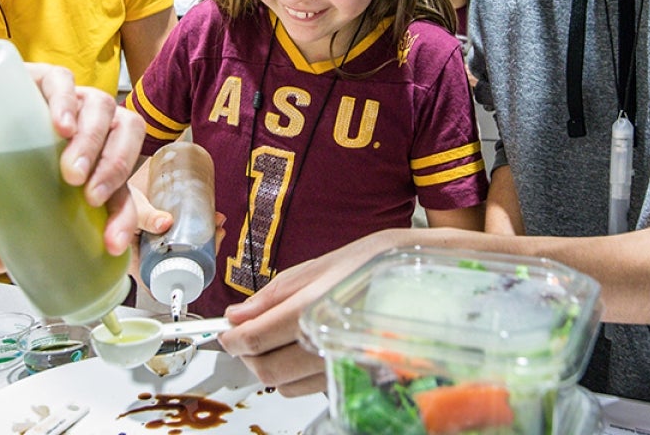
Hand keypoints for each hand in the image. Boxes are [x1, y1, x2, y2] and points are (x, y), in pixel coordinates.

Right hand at [0, 65, 143, 275]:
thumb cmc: (21, 154)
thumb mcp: (25, 192)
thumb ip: (16, 226)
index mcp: (103, 161)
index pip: (127, 188)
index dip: (127, 217)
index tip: (112, 243)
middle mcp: (98, 126)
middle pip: (127, 137)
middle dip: (115, 169)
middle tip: (89, 196)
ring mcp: (76, 100)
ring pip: (102, 108)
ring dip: (93, 141)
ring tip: (72, 169)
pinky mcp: (48, 78)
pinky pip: (66, 82)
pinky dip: (66, 101)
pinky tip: (60, 125)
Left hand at [218, 231, 398, 395]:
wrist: (424, 275)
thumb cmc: (374, 261)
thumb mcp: (319, 265)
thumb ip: (273, 294)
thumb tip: (237, 315)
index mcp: (312, 308)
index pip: (255, 338)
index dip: (232, 339)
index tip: (226, 333)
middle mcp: (327, 342)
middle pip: (267, 370)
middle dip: (248, 356)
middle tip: (245, 337)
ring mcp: (343, 365)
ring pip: (287, 386)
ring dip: (271, 368)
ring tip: (275, 342)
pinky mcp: (357, 379)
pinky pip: (312, 389)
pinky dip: (297, 376)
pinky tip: (303, 351)